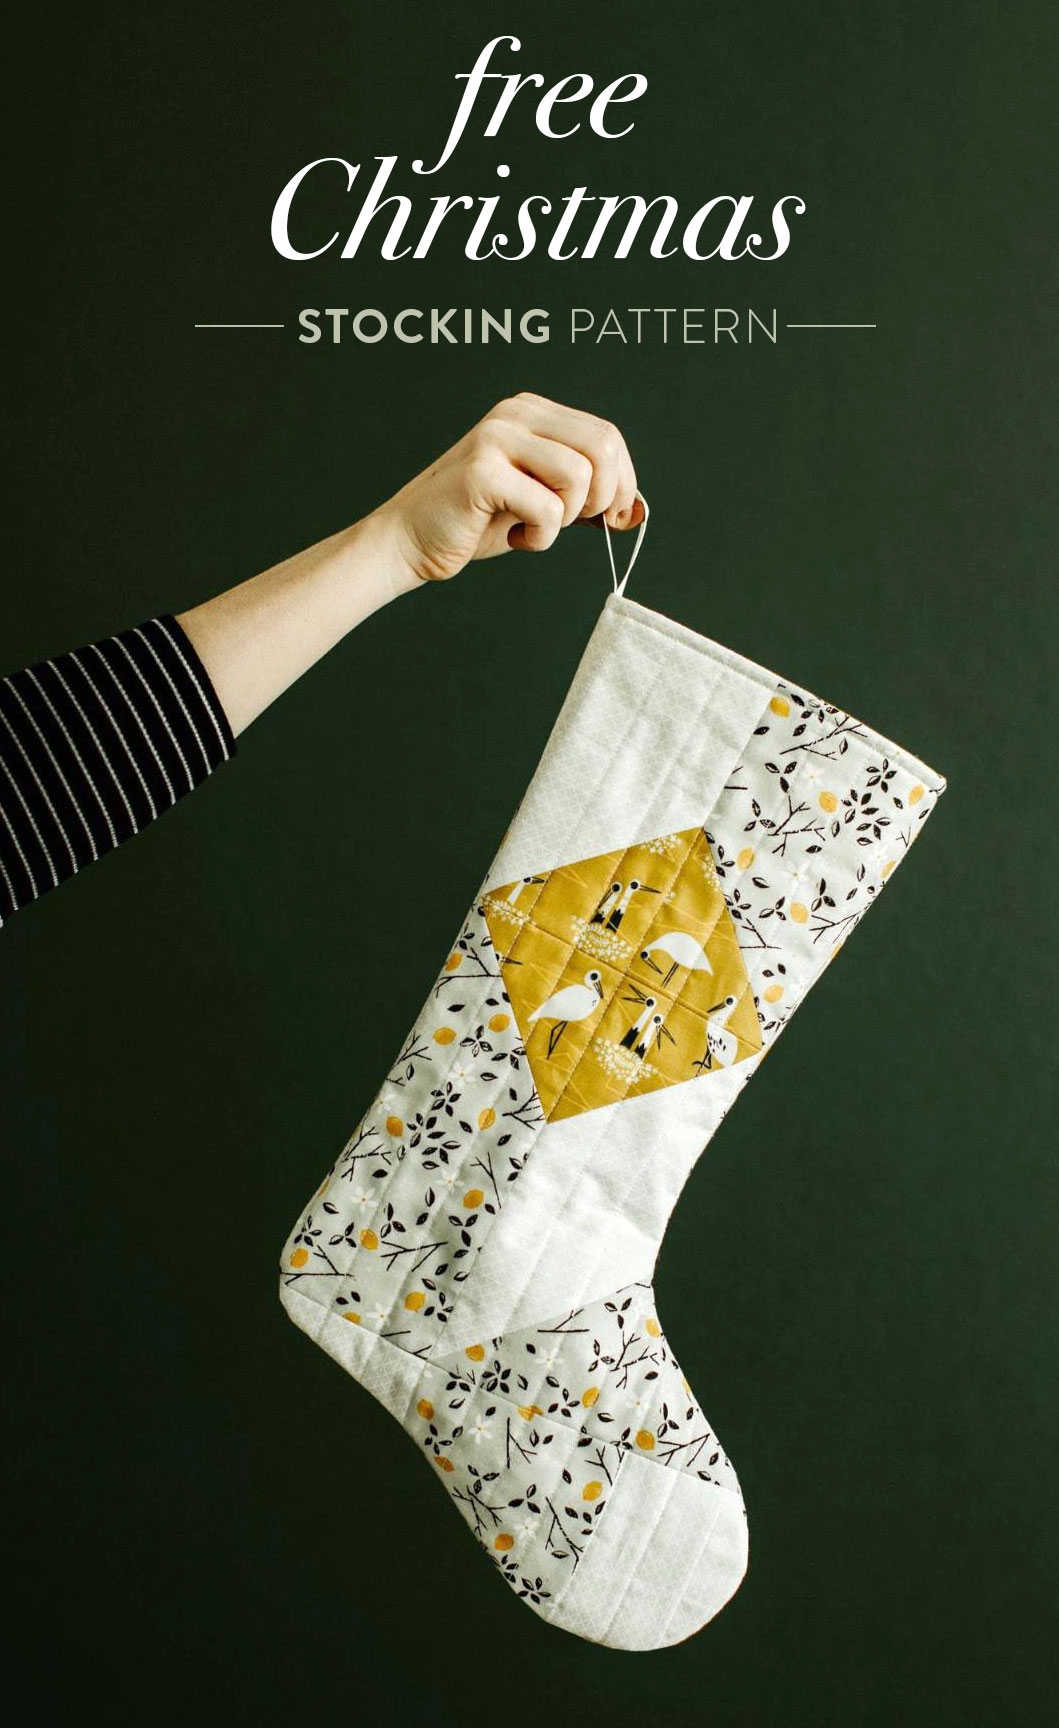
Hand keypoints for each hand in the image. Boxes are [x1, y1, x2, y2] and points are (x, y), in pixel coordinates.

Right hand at [371, 392, 642, 585]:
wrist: (410, 540)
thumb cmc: (475, 521)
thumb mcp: (539, 500)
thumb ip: (581, 493)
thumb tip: (632, 508)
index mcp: (531, 411)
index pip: (606, 434)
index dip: (622, 481)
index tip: (612, 516)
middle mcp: (515, 414)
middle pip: (602, 446)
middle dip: (602, 497)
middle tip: (573, 523)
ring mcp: (497, 437)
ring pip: (578, 475)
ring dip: (565, 519)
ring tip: (534, 527)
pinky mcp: (482, 471)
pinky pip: (547, 508)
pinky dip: (541, 536)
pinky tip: (514, 536)